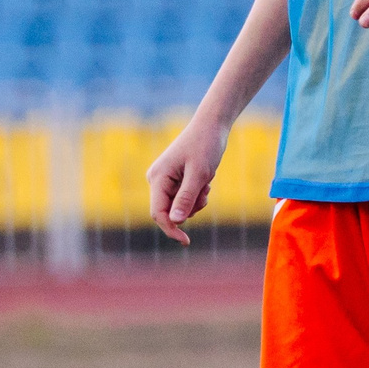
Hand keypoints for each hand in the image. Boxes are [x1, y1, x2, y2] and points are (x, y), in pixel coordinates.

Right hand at [145, 116, 229, 245]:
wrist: (211, 126)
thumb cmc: (205, 146)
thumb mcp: (199, 174)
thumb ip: (186, 198)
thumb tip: (175, 221)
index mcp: (158, 178)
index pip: (158, 213)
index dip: (171, 229)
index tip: (187, 241)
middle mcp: (157, 179)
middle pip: (169, 211)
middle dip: (190, 208)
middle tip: (205, 191)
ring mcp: (165, 180)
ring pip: (180, 207)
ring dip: (196, 201)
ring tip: (206, 182)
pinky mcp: (175, 180)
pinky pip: (185, 198)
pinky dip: (197, 195)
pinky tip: (205, 179)